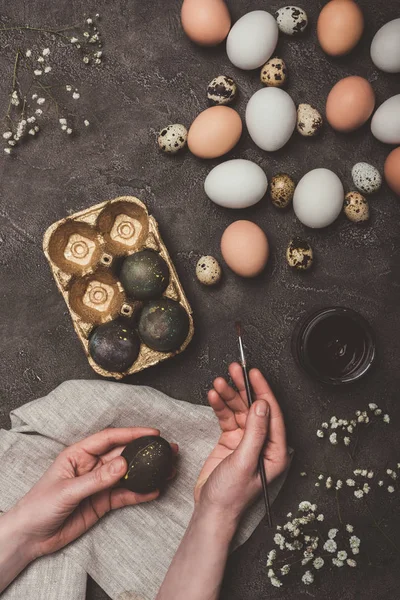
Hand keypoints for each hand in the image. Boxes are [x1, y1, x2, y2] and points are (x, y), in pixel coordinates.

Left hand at [8, 427, 177, 559]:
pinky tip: (154, 491)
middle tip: (167, 450)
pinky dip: (140, 493)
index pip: (109, 438)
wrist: (31, 537)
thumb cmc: (39, 506)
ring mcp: (99, 484)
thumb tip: (123, 464)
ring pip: (128, 475)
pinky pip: (125, 495)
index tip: (152, 434)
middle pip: (123, 455)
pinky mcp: (102, 502)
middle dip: (145, 452)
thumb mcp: (67, 491)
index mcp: (79, 454)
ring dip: (147, 473)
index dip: (131, 434)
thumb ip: (96, 479)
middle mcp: (91, 466)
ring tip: (168, 470)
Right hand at [195, 363, 288, 520]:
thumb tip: (262, 406)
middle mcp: (262, 443)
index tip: (254, 374)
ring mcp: (245, 440)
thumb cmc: (231, 496)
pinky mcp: (230, 440)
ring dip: (228, 395)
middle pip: (254, 407)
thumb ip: (254, 433)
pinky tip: (213, 396)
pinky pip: (226, 416)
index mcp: (275, 451)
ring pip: (239, 409)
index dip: (263, 391)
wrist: (210, 511)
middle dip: (243, 388)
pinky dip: (219, 405)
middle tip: (234, 369)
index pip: (272, 413)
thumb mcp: (244, 462)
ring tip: (218, 382)